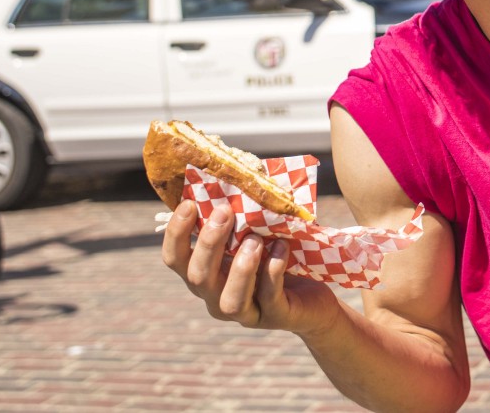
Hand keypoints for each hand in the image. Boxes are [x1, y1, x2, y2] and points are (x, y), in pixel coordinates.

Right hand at [161, 201, 338, 334]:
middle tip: (225, 212)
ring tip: (255, 240)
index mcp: (206, 273)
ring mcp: (245, 312)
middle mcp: (216, 296)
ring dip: (240, 268)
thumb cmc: (279, 255)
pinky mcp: (275, 317)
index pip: (175, 259)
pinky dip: (273, 271)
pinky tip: (282, 248)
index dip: (176, 234)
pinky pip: (268, 298)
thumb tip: (237, 173)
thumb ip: (242, 213)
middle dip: (209, 243)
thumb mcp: (258, 232)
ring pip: (229, 300)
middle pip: (197, 278)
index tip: (188, 204)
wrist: (314, 297)